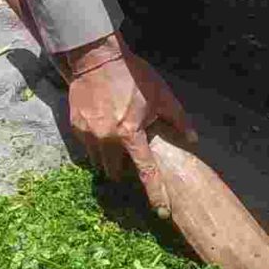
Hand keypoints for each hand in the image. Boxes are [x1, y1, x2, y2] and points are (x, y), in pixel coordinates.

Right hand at [64, 37, 192, 217]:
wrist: (96, 57)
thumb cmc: (132, 76)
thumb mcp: (161, 95)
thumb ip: (178, 120)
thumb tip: (192, 139)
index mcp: (130, 134)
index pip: (146, 172)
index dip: (156, 194)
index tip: (162, 211)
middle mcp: (107, 139)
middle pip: (116, 173)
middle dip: (124, 171)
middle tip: (131, 157)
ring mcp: (88, 135)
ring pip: (100, 162)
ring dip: (110, 159)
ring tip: (117, 141)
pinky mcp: (76, 127)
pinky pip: (88, 147)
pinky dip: (97, 145)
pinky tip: (104, 128)